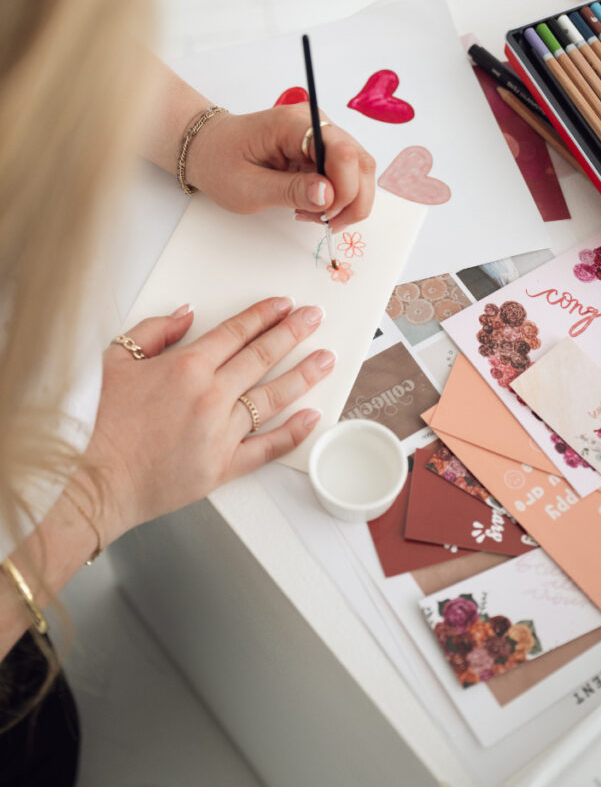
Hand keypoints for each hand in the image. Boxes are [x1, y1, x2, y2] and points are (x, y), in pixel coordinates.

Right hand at [83, 298, 333, 545]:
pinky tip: (312, 417)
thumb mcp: (113, 361)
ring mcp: (221, 433)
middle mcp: (211, 396)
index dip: (264, 315)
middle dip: (293, 333)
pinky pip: (267, 448)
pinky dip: (293, 432)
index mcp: (186, 366)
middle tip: (315, 318)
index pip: (236, 332)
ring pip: (273, 398)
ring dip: (303, 375)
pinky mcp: (222, 467)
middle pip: (262, 357)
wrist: (89, 482)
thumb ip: (153, 332)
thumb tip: (187, 314)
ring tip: (326, 359)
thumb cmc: (94, 422)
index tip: (284, 304)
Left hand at [185, 98, 375, 232]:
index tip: (324, 213)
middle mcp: (315, 122)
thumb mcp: (246, 187)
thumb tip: (329, 195)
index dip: (344, 188)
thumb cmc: (220, 163)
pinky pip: (347, 173)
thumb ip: (289, 190)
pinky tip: (313, 206)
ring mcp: (322, 134)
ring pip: (359, 169)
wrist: (208, 148)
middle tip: (325, 222)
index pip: (342, 152)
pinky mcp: (322, 148)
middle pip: (360, 161)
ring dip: (347, 201)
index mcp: (293, 125)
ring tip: (315, 215)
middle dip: (351, 200)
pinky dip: (338, 197)